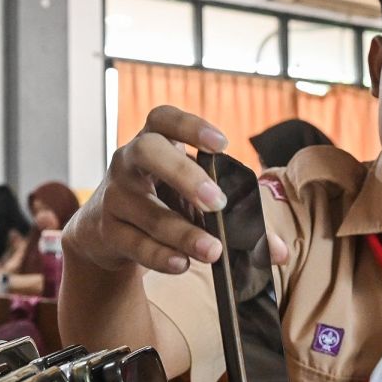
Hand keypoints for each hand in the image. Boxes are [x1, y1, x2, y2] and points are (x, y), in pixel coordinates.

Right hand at [66, 106, 234, 274]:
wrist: (103, 231)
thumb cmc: (160, 203)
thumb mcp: (192, 198)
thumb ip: (236, 218)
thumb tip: (279, 251)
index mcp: (154, 141)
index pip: (163, 118)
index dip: (190, 126)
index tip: (222, 144)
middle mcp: (128, 161)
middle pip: (148, 152)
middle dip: (184, 174)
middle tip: (217, 202)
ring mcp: (115, 196)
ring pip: (148, 210)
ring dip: (183, 232)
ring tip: (213, 250)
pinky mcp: (108, 231)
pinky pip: (135, 243)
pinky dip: (160, 255)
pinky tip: (182, 263)